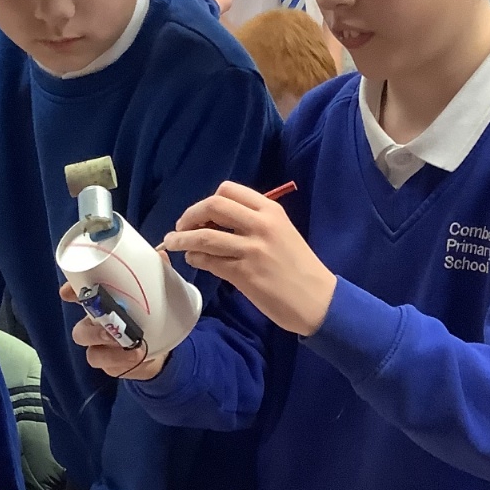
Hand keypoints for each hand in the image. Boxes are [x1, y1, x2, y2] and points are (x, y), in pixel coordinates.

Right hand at [61, 281, 168, 382]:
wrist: (160, 348)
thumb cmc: (149, 315)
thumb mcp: (154, 293)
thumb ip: (154, 275)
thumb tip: (160, 255)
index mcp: (101, 304)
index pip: (78, 296)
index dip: (70, 293)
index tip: (67, 293)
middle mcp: (95, 325)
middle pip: (80, 329)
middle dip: (92, 329)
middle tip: (109, 328)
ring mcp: (100, 346)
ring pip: (90, 349)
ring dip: (107, 348)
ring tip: (130, 344)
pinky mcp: (109, 363)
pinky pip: (106, 364)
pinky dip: (120, 360)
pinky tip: (135, 356)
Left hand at [162, 182, 336, 335]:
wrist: (318, 299)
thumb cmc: (299, 267)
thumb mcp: (281, 232)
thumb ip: (253, 223)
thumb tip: (215, 223)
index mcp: (270, 210)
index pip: (228, 190)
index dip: (207, 201)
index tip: (200, 215)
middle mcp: (260, 225)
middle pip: (212, 206)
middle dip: (189, 215)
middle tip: (180, 228)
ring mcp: (252, 250)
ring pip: (205, 236)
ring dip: (182, 240)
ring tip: (172, 244)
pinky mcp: (244, 274)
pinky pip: (209, 261)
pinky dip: (195, 259)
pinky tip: (194, 261)